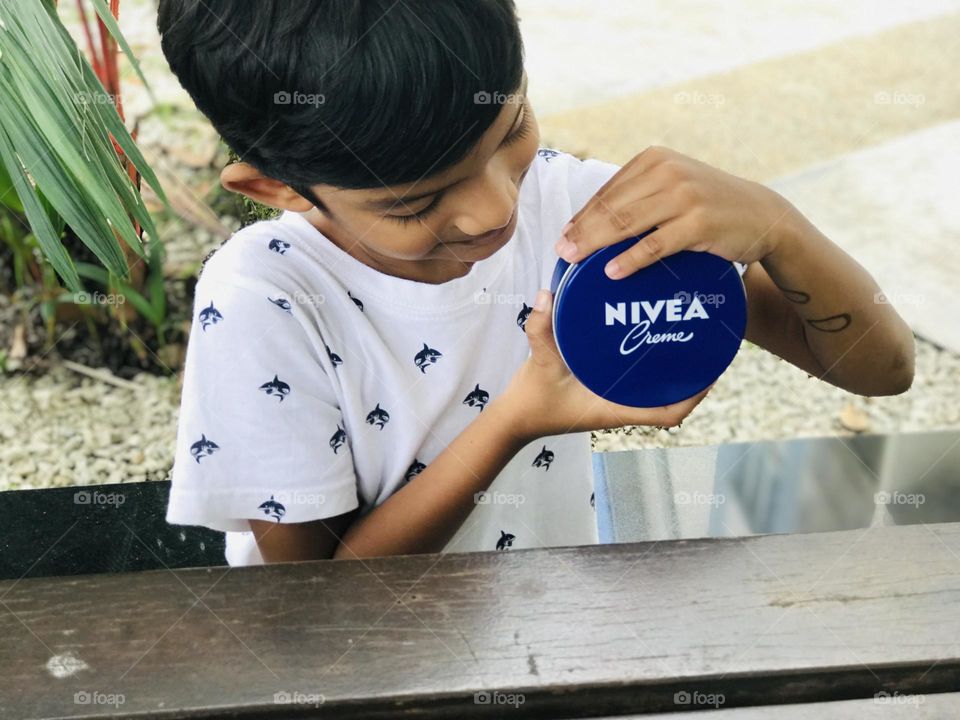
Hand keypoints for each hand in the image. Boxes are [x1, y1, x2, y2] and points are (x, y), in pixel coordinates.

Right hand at [500, 289, 713, 441]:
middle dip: (692, 379)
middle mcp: (619, 405)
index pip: (666, 413)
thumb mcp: (538, 361)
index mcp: (613, 408)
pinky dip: (649, 368)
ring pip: (655, 390)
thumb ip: (540, 329)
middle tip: (708, 344)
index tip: (712, 372)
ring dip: (674, 373)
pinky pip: (636, 381)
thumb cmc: (531, 399)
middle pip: (669, 399)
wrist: (515, 418)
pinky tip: (649, 340)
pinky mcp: (603, 391)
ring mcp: (612, 400)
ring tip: (687, 337)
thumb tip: (545, 295)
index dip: (694, 396)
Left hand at [555, 146, 797, 278]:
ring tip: (575, 260)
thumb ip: (638, 196)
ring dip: (596, 244)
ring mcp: (684, 196)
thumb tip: (589, 223)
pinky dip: (630, 259)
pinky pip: (655, 244)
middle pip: (613, 207)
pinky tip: (612, 271)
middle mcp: (667, 172)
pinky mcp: (698, 223)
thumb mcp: (673, 188)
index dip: (583, 216)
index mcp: (655, 160)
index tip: (563, 236)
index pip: (608, 191)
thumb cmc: (708, 205)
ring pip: (627, 223)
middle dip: (583, 231)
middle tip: (561, 251)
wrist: (762, 214)